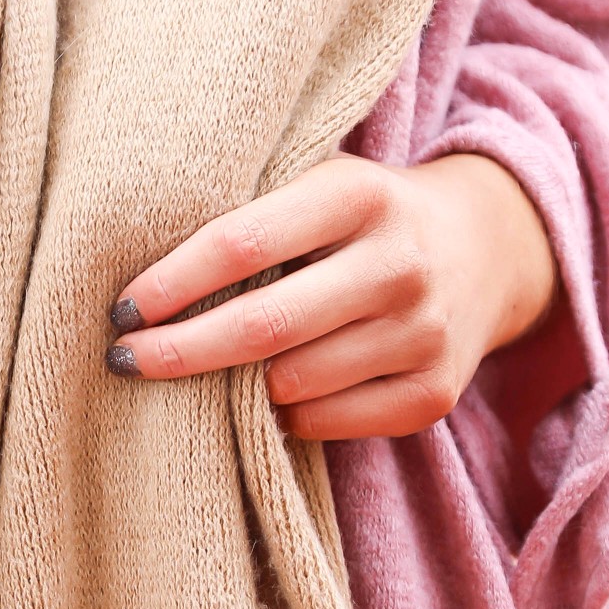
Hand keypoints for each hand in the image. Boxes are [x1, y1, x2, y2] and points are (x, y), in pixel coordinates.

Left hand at [106, 152, 558, 442]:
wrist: (487, 248)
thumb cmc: (362, 219)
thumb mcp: (318, 186)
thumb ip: (250, 216)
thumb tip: (143, 288)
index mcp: (358, 195)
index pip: (242, 241)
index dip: (172, 282)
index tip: (121, 310)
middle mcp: (399, 264)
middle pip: (264, 326)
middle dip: (181, 351)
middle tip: (124, 361)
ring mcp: (423, 333)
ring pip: (291, 384)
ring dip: (235, 387)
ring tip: (209, 371)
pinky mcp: (434, 393)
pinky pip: (325, 423)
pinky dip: (285, 415)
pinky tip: (275, 392)